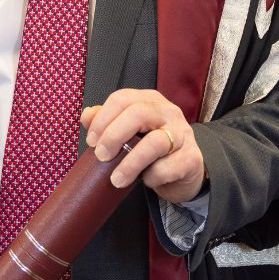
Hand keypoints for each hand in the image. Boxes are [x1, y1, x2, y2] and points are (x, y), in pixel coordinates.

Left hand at [81, 89, 205, 203]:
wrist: (185, 170)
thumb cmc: (152, 148)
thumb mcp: (130, 131)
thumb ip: (108, 121)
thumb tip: (87, 115)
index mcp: (150, 100)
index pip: (122, 98)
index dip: (102, 118)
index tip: (91, 140)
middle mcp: (168, 112)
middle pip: (138, 114)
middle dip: (114, 135)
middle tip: (101, 156)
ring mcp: (183, 134)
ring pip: (156, 142)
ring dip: (130, 163)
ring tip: (116, 179)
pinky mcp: (191, 158)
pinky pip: (168, 167)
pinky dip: (152, 176)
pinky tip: (145, 180)